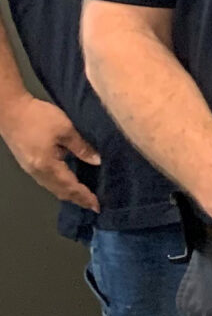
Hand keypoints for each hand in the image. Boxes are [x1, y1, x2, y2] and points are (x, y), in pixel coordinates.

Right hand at [0, 93, 99, 209]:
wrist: (9, 109)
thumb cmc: (38, 117)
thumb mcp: (65, 129)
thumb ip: (82, 147)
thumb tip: (97, 161)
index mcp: (47, 166)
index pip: (70, 186)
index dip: (84, 197)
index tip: (98, 206)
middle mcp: (37, 172)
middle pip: (60, 191)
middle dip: (77, 199)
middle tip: (93, 206)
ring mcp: (30, 168)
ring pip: (52, 187)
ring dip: (68, 194)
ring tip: (83, 197)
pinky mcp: (27, 162)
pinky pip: (46, 181)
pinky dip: (59, 186)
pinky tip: (66, 183)